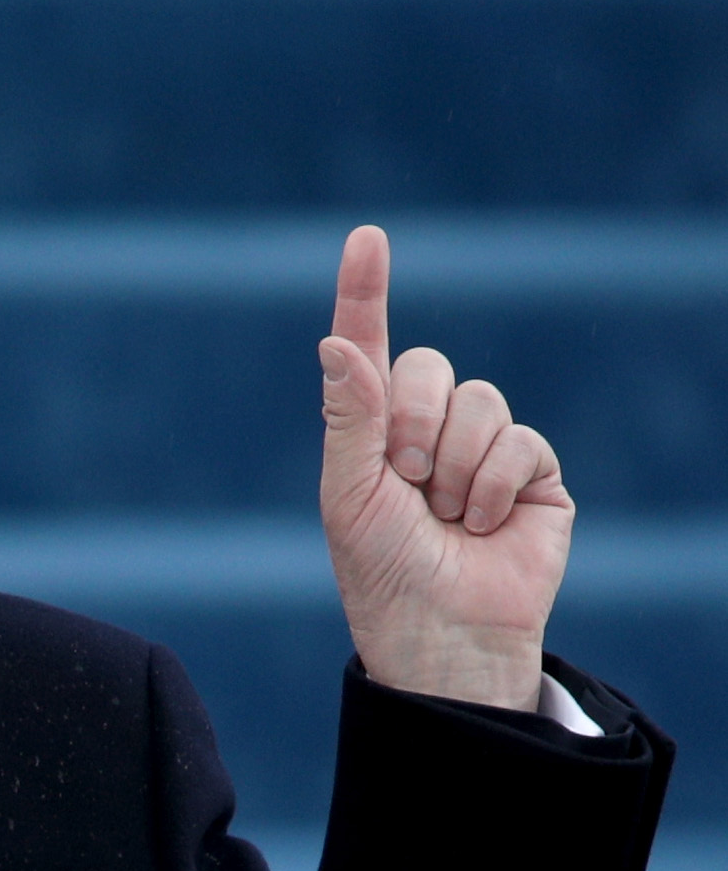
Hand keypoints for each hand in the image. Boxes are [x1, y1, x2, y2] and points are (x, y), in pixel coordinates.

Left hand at [320, 225, 568, 709]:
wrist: (443, 633)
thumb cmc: (383, 573)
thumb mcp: (350, 496)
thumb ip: (350, 418)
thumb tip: (338, 343)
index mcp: (369, 432)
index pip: (367, 348)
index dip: (366, 293)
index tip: (365, 237)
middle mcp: (425, 429)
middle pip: (427, 367)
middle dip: (410, 425)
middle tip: (405, 485)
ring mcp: (482, 447)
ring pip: (478, 401)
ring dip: (452, 465)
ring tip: (444, 518)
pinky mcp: (531, 471)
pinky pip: (519, 439)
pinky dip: (492, 484)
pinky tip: (484, 525)